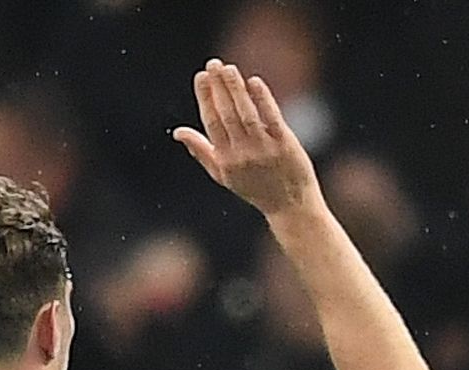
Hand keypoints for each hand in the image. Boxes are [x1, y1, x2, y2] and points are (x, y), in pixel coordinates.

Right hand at [174, 59, 319, 217]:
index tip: (201, 76)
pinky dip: (262, 100)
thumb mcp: (223, 175)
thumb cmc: (255, 188)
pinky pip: (271, 118)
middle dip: (218, 87)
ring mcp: (264, 149)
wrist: (290, 206)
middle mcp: (242, 154)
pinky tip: (254, 82)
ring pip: (246, 114)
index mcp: (225, 160)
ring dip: (236, 89)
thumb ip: (201, 151)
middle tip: (213, 64)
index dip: (205, 97)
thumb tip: (178, 132)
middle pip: (227, 114)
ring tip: (229, 68)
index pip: (211, 122)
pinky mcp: (285, 145)